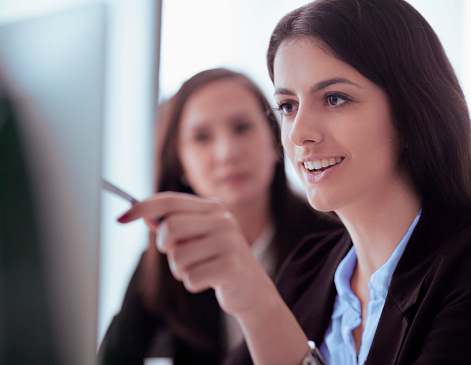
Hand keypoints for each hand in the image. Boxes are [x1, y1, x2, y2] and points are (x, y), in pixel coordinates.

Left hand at [117, 191, 274, 315]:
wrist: (252, 290)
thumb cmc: (218, 260)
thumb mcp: (197, 238)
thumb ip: (174, 224)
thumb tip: (145, 216)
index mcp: (214, 208)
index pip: (170, 201)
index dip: (143, 208)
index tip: (120, 218)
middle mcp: (224, 220)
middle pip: (170, 228)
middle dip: (165, 247)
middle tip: (177, 254)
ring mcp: (229, 243)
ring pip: (177, 257)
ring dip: (181, 270)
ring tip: (199, 268)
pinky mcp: (231, 267)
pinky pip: (190, 278)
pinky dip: (193, 283)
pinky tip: (209, 281)